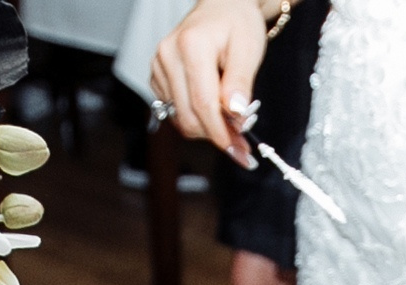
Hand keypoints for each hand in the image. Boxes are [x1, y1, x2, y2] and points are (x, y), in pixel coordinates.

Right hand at [150, 0, 274, 166]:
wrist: (221, 8)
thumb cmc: (236, 23)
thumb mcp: (249, 48)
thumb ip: (241, 82)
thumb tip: (235, 113)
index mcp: (191, 46)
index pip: (202, 103)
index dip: (220, 132)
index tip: (237, 149)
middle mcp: (168, 56)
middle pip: (188, 116)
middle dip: (215, 133)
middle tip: (239, 138)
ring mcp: (158, 66)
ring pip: (180, 118)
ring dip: (206, 125)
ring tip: (227, 118)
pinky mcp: (157, 77)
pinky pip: (174, 111)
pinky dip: (194, 115)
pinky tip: (209, 104)